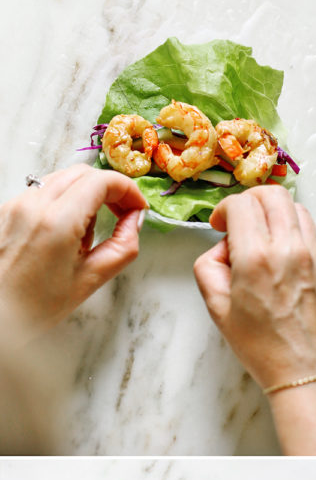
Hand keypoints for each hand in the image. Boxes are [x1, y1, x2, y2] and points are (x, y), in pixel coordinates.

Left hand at [0, 165, 146, 332]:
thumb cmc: (35, 306)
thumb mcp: (90, 280)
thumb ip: (122, 246)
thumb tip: (135, 221)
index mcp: (57, 222)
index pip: (101, 181)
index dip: (128, 189)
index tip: (138, 207)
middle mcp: (33, 205)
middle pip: (83, 173)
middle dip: (109, 189)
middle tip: (124, 214)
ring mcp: (16, 204)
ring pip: (62, 179)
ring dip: (86, 195)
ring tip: (90, 232)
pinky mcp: (6, 209)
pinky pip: (43, 192)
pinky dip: (64, 202)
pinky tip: (66, 234)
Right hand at [194, 187, 315, 454]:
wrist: (310, 373)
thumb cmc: (266, 350)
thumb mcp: (219, 311)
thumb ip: (208, 269)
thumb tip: (221, 248)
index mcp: (257, 259)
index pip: (241, 204)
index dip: (224, 209)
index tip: (219, 224)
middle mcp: (289, 249)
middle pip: (271, 194)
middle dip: (250, 201)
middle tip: (240, 222)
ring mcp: (314, 254)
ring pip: (295, 206)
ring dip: (275, 211)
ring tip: (263, 236)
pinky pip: (314, 226)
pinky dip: (296, 226)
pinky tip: (286, 247)